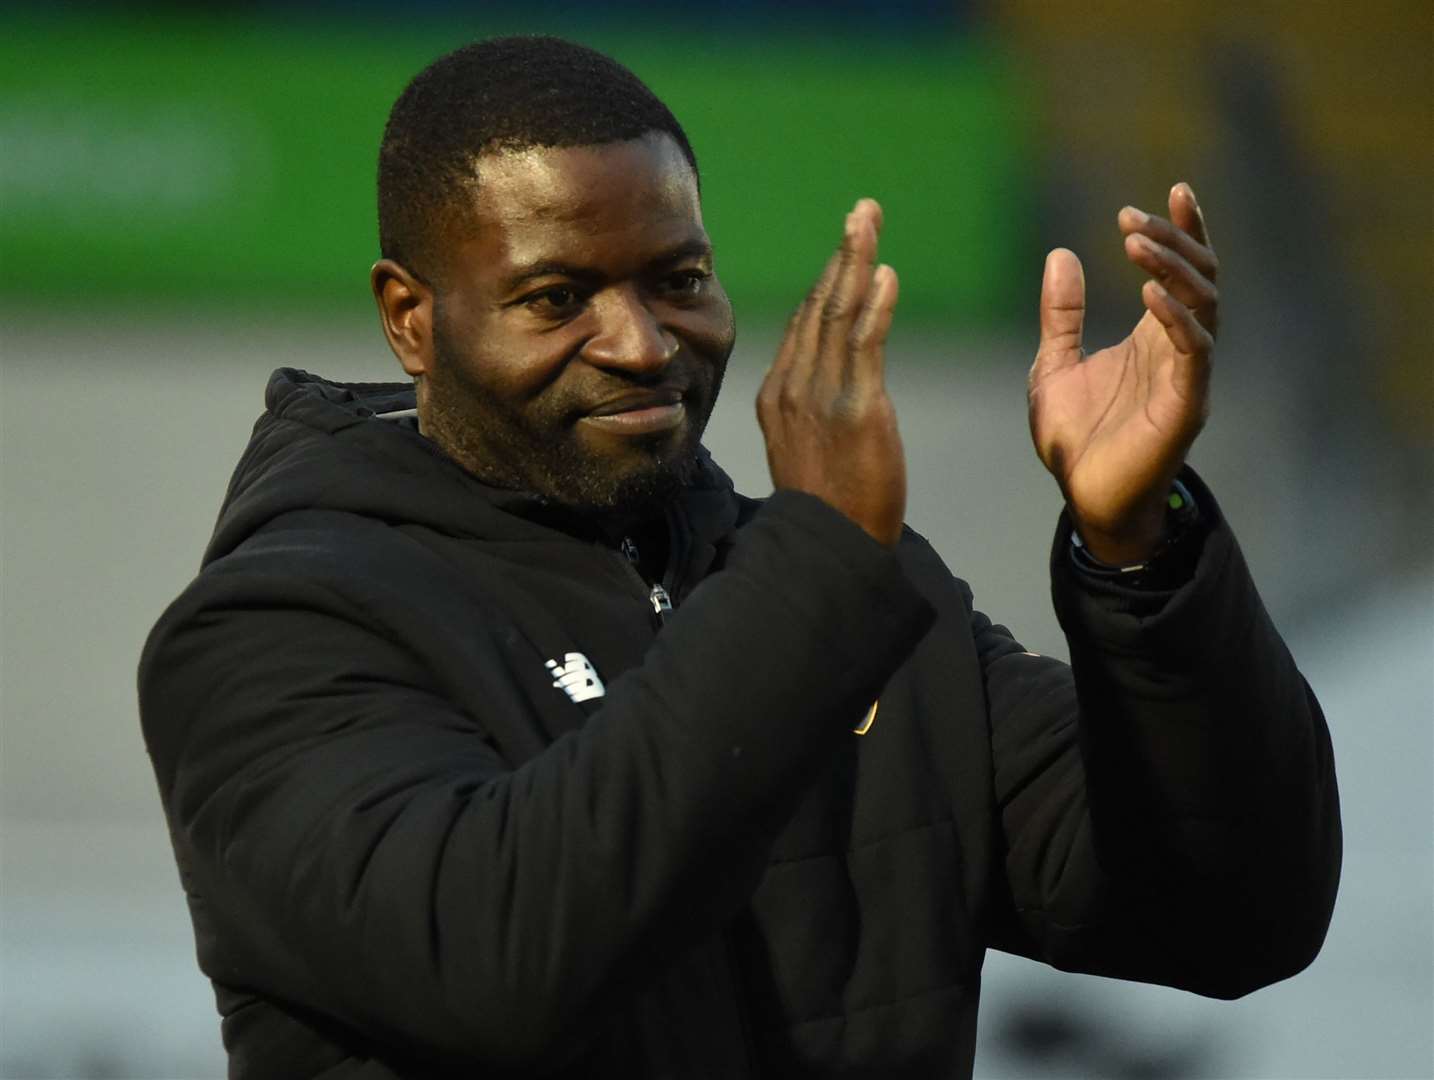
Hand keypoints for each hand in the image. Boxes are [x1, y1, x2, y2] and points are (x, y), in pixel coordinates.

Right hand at [758, 199, 905, 546]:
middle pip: (819, 306)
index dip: (828, 282)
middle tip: (863, 212)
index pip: (804, 325)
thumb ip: (809, 409)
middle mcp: (793, 387)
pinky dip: (874, 305)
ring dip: (856, 260)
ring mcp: (821, 396)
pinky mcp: (856, 408)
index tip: (848, 251)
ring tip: (870, 220)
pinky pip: (863, 344)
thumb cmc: (827, 507)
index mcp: (777, 396)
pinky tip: (885, 273)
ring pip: (838, 314)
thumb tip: (825, 383)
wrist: (829, 547)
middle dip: (843, 254)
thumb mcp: (804, 450)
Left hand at [1028, 183, 1218, 564]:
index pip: (1182, 272)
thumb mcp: (1053, 365)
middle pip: (1198, 278)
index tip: (1174, 189)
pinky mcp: (1185, 405)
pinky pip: (1193, 352)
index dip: (1184, 230)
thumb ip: (1061, 315)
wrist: (1083, 498)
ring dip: (1171, 269)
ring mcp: (1187, 375)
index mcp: (1153, 337)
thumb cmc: (1076, 439)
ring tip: (1136, 242)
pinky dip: (1175, 319)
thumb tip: (1060, 255)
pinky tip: (1150, 293)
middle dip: (1171, 241)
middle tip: (1132, 218)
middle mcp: (1179, 349)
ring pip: (1202, 306)